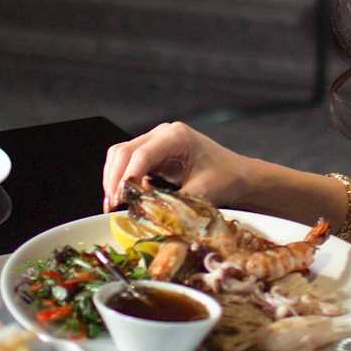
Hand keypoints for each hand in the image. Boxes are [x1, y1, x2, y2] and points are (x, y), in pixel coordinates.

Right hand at [100, 121, 252, 210]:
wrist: (238, 175)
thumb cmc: (226, 178)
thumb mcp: (203, 192)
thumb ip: (175, 203)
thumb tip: (149, 216)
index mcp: (176, 136)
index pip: (141, 154)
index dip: (127, 177)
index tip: (120, 199)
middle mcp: (162, 134)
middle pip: (124, 151)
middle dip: (114, 179)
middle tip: (112, 205)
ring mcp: (155, 142)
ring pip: (120, 156)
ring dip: (113, 178)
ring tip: (113, 204)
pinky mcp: (153, 154)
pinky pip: (128, 163)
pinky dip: (121, 179)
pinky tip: (123, 198)